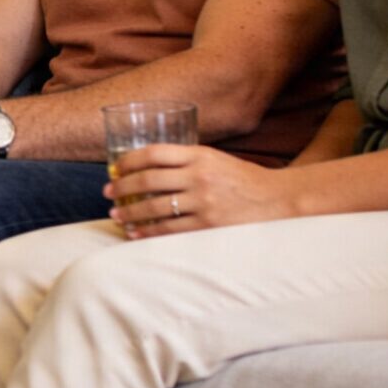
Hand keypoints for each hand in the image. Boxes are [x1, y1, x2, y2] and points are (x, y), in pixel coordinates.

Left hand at [104, 144, 295, 237]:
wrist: (280, 201)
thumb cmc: (245, 180)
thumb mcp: (217, 160)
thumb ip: (188, 161)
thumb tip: (148, 169)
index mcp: (200, 155)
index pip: (154, 154)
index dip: (129, 161)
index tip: (114, 169)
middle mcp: (199, 176)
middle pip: (148, 180)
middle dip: (122, 188)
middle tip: (108, 194)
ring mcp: (204, 202)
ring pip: (154, 208)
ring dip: (130, 213)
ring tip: (116, 216)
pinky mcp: (208, 226)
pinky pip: (169, 231)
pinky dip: (147, 232)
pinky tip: (135, 233)